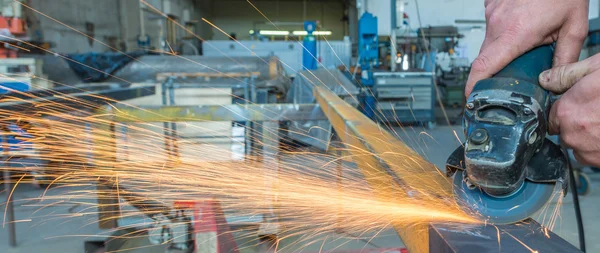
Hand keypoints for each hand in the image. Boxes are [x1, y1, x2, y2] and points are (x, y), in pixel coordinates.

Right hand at [465, 0, 588, 95]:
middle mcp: (498, 24)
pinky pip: (492, 27)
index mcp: (516, 33)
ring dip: (503, 49)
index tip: (470, 100)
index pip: (484, 67)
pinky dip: (503, 32)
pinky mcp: (491, 6)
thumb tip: (555, 81)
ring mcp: (491, 13)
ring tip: (525, 40)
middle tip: (514, 74)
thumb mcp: (574, 26)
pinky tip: (521, 25)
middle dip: (496, 71)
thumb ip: (565, 57)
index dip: (473, 86)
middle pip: (486, 59)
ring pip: (490, 43)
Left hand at [539, 54, 599, 165]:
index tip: (579, 102)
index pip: (552, 115)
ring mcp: (592, 153)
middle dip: (578, 122)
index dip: (566, 107)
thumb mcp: (599, 67)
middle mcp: (575, 136)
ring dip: (592, 137)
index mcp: (568, 112)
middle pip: (566, 132)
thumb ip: (568, 75)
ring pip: (582, 147)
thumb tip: (546, 79)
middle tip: (599, 107)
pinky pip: (597, 157)